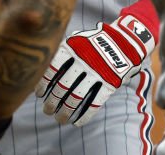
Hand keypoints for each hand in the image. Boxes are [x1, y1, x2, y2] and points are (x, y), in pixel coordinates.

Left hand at [37, 14, 155, 125]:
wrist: (125, 41)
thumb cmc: (94, 43)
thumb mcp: (77, 40)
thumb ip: (62, 52)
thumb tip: (41, 71)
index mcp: (72, 48)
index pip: (51, 69)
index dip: (43, 84)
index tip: (39, 94)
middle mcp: (83, 60)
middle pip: (62, 87)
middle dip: (52, 102)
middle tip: (47, 110)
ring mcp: (97, 72)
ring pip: (76, 98)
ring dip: (65, 112)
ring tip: (59, 119)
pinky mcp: (109, 83)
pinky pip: (94, 104)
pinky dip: (84, 116)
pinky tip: (77, 123)